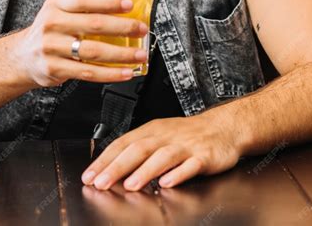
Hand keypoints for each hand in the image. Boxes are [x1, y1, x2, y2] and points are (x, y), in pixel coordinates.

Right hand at [20, 0, 147, 86]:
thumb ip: (84, 7)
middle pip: (93, 25)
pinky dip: (110, 73)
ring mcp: (52, 48)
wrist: (23, 56)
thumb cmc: (50, 30)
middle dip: (123, 27)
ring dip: (121, 54)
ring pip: (93, 51)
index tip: (129, 4)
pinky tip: (125, 72)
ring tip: (139, 54)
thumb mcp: (59, 10)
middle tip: (141, 29)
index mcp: (56, 4)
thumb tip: (123, 8)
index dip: (108, 2)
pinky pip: (88, 72)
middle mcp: (52, 24)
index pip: (84, 0)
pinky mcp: (55, 69)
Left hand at [81, 113, 240, 190]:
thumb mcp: (159, 136)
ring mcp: (185, 146)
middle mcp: (165, 136)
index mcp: (151, 131)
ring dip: (145, 171)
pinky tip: (168, 182)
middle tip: (101, 182)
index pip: (122, 143)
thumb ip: (137, 151)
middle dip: (117, 167)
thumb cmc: (187, 135)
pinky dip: (178, 173)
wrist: (222, 127)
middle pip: (138, 149)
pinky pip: (190, 165)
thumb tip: (110, 168)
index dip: (105, 160)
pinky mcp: (203, 156)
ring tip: (130, 185)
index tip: (89, 176)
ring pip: (162, 157)